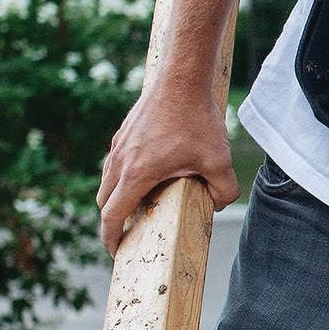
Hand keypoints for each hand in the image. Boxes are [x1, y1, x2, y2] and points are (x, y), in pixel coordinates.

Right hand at [96, 82, 240, 255]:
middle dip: (114, 219)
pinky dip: (123, 176)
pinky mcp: (124, 132)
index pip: (112, 215)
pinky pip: (116, 162)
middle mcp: (120, 161)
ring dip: (118, 196)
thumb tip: (217, 205)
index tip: (115, 250)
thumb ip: (223, 190)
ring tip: (142, 203)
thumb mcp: (219, 160)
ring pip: (108, 180)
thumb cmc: (197, 120)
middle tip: (131, 230)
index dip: (110, 237)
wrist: (181, 79)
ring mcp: (119, 145)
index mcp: (137, 174)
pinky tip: (149, 172)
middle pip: (105, 201)